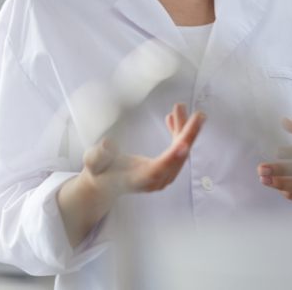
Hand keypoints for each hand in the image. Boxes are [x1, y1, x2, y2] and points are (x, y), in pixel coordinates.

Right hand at [81, 103, 205, 200]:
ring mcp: (163, 176)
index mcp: (138, 179)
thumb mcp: (93, 163)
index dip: (172, 157)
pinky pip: (177, 150)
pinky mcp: (165, 168)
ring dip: (184, 129)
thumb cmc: (99, 172)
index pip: (158, 169)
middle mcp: (155, 180)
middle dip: (188, 135)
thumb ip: (98, 156)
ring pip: (180, 151)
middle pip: (177, 158)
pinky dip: (178, 133)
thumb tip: (107, 144)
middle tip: (198, 116)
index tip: (183, 144)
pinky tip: (173, 118)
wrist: (105, 184)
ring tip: (180, 107)